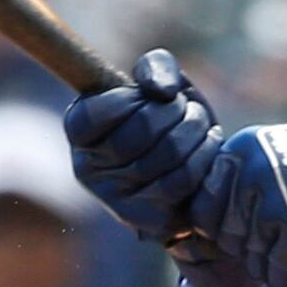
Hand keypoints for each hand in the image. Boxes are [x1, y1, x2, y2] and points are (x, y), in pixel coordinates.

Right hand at [64, 49, 219, 244]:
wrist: (193, 164)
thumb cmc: (168, 117)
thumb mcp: (159, 82)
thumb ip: (156, 67)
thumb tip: (161, 91)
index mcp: (78, 130)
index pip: (99, 111)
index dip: (132, 98)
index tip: (148, 96)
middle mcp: (87, 169)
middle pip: (142, 129)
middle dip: (175, 109)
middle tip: (184, 107)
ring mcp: (115, 199)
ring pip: (169, 152)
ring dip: (195, 127)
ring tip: (198, 121)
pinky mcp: (147, 219)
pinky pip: (184, 180)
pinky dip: (205, 153)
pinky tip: (208, 142)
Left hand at [190, 112, 286, 286]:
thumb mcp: (272, 156)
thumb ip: (237, 182)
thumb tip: (194, 229)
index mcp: (239, 153)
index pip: (204, 209)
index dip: (222, 227)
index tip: (243, 232)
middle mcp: (251, 177)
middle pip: (226, 238)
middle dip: (248, 249)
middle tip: (274, 246)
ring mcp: (274, 209)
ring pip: (251, 261)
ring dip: (268, 267)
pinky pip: (277, 276)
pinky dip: (286, 282)